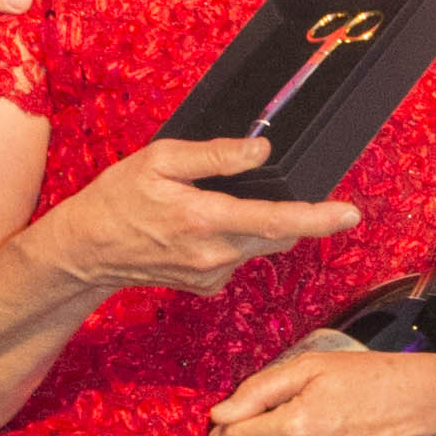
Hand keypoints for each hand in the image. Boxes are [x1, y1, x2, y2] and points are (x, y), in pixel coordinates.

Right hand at [41, 142, 359, 303]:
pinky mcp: (207, 286)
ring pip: (258, 246)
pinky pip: (237, 258)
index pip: (275, 220)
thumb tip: (260, 150)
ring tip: (219, 205)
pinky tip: (202, 228)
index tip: (349, 213)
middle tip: (295, 194)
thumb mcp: (160, 159)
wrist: (87, 251)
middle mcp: (214, 254)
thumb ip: (215, 155)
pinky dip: (234, 239)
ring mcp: (212, 275)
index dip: (317, 218)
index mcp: (206, 219)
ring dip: (258, 225)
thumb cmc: (118, 198)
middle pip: (276, 236)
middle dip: (295, 216)